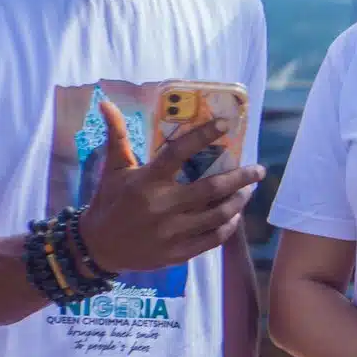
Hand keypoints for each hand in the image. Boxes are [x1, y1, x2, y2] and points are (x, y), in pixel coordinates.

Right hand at [78, 100, 264, 274]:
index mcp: (147, 181)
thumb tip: (107, 103)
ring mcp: (171, 232)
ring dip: (238, 201)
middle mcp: (162, 206)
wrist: (97, 248)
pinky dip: (227, 226)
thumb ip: (117, 136)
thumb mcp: (113, 169)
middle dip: (241, 177)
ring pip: (217, 214)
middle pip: (212, 188)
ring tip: (248, 191)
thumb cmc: (109, 202)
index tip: (226, 123)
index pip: (179, 152)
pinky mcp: (177, 253)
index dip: (203, 136)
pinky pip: (212, 239)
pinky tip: (234, 216)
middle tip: (259, 169)